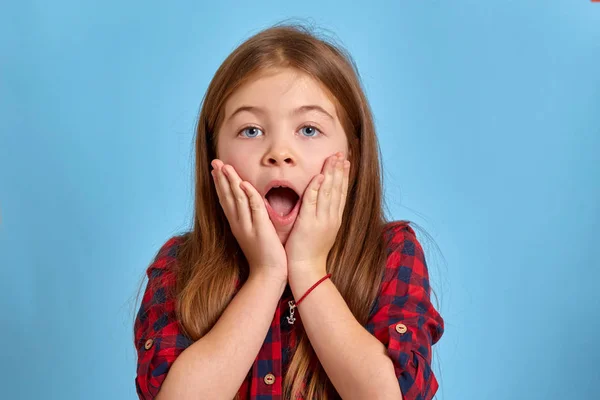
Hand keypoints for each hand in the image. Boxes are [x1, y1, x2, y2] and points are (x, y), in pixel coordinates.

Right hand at [211, 159, 287, 283]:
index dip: (220, 184)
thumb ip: (251, 221)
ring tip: (225, 166)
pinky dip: (249, 195)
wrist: (268, 275)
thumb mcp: (254, 235)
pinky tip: (244, 184)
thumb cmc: (264, 256)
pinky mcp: (260, 229)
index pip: (226, 201)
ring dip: (231, 182)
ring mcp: (248, 226)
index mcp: (237, 225)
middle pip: (227, 197)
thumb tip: (249, 208)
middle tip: (214, 162)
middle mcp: (239, 224)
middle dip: (221, 178)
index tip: (215, 170)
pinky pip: (254, 209)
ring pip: (238, 199)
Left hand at [285, 152, 349, 275]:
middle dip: (340, 170)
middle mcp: (331, 218)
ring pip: (328, 192)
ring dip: (331, 174)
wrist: (307, 270)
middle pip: (338, 189)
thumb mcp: (323, 233)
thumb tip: (324, 206)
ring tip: (333, 158)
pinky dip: (316, 188)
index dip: (344, 176)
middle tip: (341, 154)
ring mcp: (321, 220)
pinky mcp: (309, 223)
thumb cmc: (311, 253)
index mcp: (335, 219)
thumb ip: (323, 217)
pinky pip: (313, 202)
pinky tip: (320, 176)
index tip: (345, 161)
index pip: (341, 193)